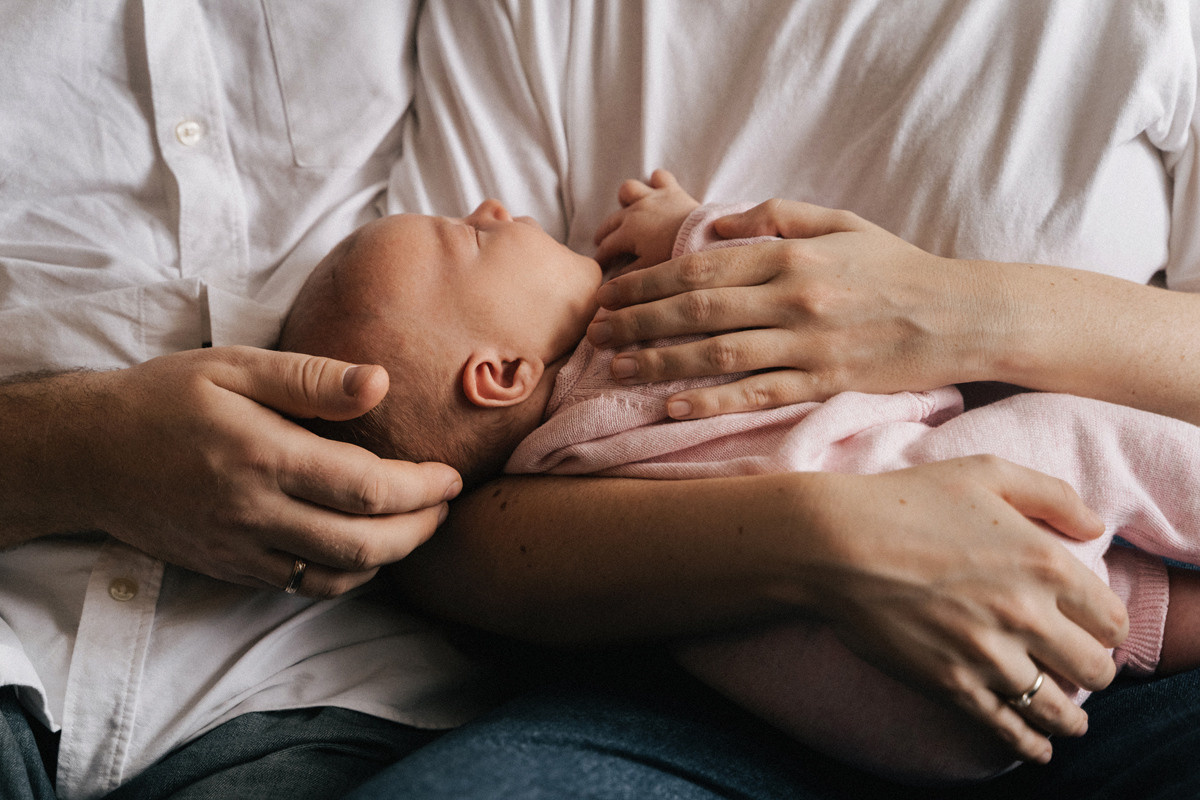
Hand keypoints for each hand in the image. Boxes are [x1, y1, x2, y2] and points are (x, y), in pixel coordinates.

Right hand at [8, 346, 460, 595]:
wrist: (87, 456)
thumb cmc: (164, 399)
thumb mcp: (235, 368)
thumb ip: (312, 379)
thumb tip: (381, 384)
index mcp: (264, 456)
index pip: (367, 489)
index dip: (422, 489)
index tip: (451, 475)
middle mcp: (255, 513)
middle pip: (364, 544)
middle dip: (420, 529)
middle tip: (446, 505)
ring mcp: (242, 549)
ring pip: (337, 576)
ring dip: (390, 558)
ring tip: (416, 526)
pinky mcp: (231, 569)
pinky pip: (303, 587)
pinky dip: (347, 575)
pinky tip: (365, 549)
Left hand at [588, 199, 1005, 417]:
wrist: (962, 315)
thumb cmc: (896, 266)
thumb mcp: (841, 223)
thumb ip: (776, 216)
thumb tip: (713, 226)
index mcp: (791, 254)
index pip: (701, 264)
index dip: (647, 280)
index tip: (610, 292)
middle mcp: (794, 297)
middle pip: (697, 308)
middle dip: (637, 320)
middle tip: (594, 331)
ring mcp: (808, 343)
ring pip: (718, 353)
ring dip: (661, 361)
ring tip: (617, 367)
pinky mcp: (825, 382)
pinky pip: (759, 393)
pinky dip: (713, 401)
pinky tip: (674, 406)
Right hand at [592, 169, 700, 271]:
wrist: (705, 238)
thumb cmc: (675, 256)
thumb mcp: (649, 270)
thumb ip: (628, 276)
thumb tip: (611, 284)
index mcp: (627, 232)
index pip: (606, 246)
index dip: (600, 258)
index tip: (598, 267)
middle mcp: (635, 211)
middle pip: (611, 220)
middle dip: (604, 233)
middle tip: (603, 243)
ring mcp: (652, 197)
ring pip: (628, 189)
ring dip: (626, 200)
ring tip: (628, 211)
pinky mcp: (671, 190)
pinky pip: (659, 177)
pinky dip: (656, 182)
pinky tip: (656, 190)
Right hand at [805, 457, 1126, 763]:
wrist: (834, 543)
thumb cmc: (906, 501)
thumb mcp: (984, 473)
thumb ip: (1051, 495)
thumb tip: (1096, 527)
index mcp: (1046, 563)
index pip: (1112, 620)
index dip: (1107, 627)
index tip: (1093, 629)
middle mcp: (1027, 615)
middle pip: (1096, 671)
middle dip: (1093, 672)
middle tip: (1078, 668)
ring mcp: (989, 656)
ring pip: (1058, 710)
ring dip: (1070, 718)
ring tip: (1068, 720)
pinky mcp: (952, 685)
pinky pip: (1008, 730)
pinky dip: (1031, 746)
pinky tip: (1038, 749)